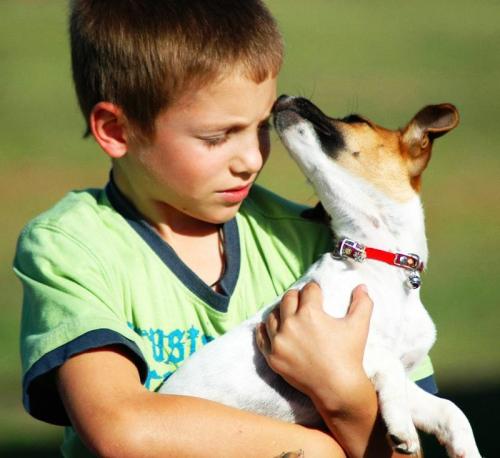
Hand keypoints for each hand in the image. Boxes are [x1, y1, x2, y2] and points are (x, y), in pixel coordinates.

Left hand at [256, 283, 373, 412]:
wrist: (337, 388)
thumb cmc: (349, 355)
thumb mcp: (359, 326)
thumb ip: (362, 303)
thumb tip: (362, 286)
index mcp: (310, 313)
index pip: (308, 290)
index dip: (315, 290)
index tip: (317, 293)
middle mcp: (291, 324)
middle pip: (288, 298)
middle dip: (297, 297)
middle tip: (303, 302)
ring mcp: (279, 341)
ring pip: (273, 315)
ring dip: (281, 312)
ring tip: (288, 314)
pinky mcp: (272, 356)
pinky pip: (262, 337)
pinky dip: (264, 329)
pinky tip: (267, 326)